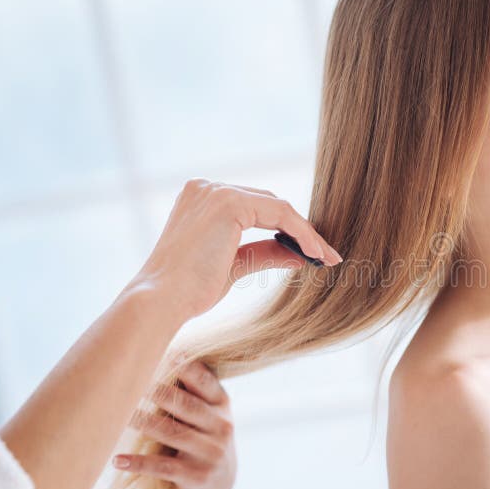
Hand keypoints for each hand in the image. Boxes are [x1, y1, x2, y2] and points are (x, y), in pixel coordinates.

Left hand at [112, 359, 237, 488]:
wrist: (217, 484)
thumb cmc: (202, 436)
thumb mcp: (207, 413)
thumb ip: (191, 391)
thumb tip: (158, 354)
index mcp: (222, 405)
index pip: (207, 384)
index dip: (191, 370)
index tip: (171, 354)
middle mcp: (221, 427)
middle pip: (188, 407)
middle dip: (163, 394)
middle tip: (138, 382)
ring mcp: (210, 453)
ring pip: (173, 434)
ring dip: (145, 423)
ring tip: (122, 415)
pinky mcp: (196, 476)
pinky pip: (162, 467)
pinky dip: (138, 463)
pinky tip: (117, 460)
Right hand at [126, 179, 342, 321]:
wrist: (163, 300)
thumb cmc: (188, 291)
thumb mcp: (234, 266)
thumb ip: (263, 253)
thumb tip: (299, 254)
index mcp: (200, 199)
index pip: (255, 208)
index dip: (287, 229)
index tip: (313, 253)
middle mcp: (206, 187)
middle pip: (269, 204)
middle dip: (301, 230)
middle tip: (326, 255)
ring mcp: (216, 192)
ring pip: (278, 208)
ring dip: (306, 233)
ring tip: (326, 257)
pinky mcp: (229, 202)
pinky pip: (280, 214)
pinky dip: (302, 233)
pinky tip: (316, 253)